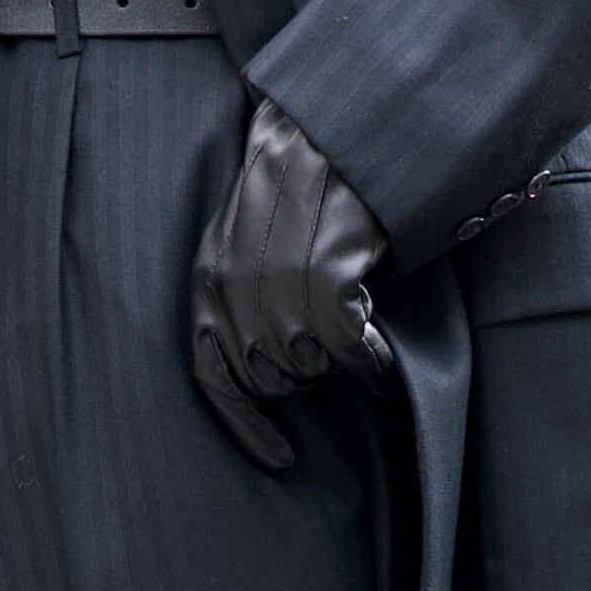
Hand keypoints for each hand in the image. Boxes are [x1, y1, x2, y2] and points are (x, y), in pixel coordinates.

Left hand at [190, 102, 393, 475]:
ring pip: (310, 370)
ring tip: (354, 336)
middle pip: (270, 381)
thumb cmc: (296, 190)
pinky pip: (350, 355)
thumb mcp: (242, 241)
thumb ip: (236, 300)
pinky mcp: (325, 282)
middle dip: (303, 379)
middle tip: (329, 350)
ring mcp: (279, 288)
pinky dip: (372, 366)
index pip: (213, 381)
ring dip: (337, 365)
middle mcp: (236, 291)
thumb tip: (259, 371)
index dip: (245, 429)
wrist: (335, 130)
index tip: (279, 461)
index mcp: (208, 284)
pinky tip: (382, 360)